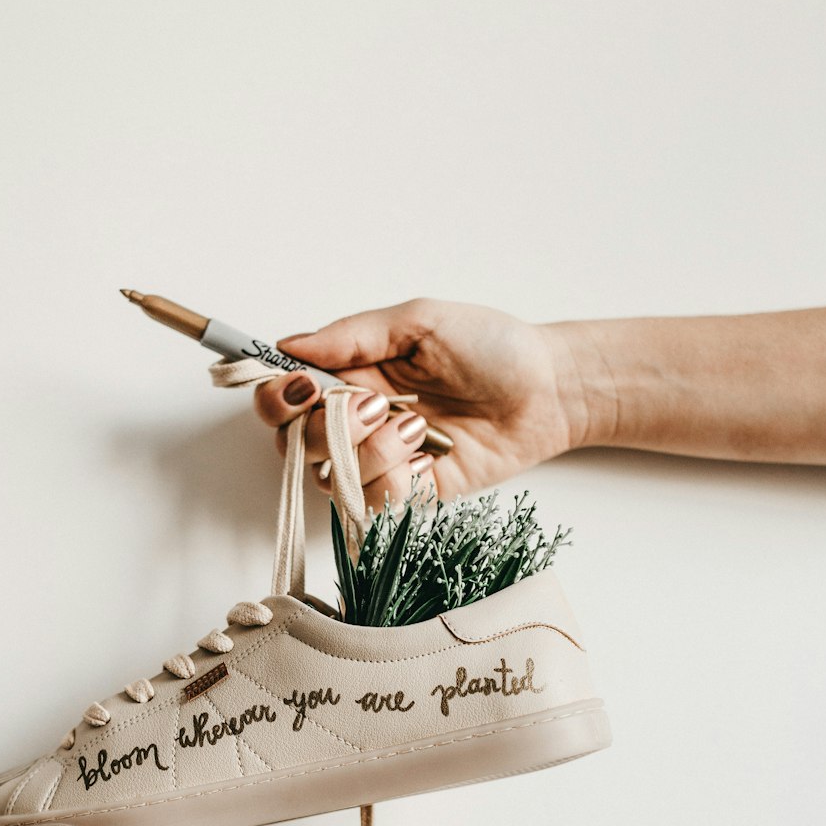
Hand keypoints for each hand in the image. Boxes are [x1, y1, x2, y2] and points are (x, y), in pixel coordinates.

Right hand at [253, 298, 586, 505]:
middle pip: (296, 443)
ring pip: (332, 478)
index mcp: (349, 375)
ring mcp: (380, 462)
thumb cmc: (492, 348)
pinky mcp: (408, 494)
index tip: (302, 388)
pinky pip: (373, 503)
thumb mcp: (420, 321)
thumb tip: (290, 344)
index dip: (278, 397)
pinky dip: (396, 482)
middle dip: (328, 429)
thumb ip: (352, 336)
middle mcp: (355, 422)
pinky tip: (429, 457)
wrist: (547, 392)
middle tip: (375, 406)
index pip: (283, 395)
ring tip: (419, 427)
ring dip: (371, 454)